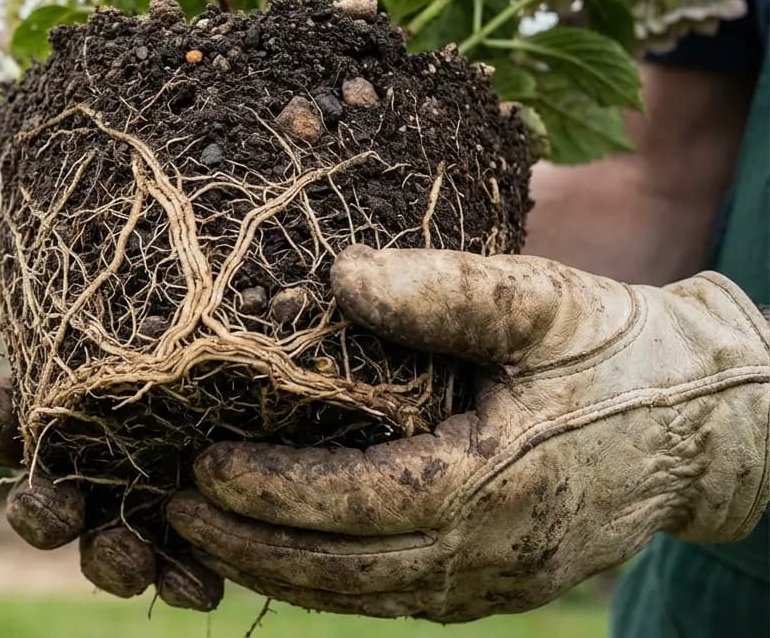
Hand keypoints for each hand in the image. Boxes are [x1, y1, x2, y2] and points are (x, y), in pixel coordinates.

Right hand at [0, 248, 223, 609]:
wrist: (265, 320)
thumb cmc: (171, 287)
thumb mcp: (118, 264)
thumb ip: (46, 269)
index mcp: (52, 401)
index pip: (1, 417)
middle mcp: (85, 462)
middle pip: (43, 501)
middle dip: (40, 512)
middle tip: (49, 509)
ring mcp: (137, 502)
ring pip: (104, 548)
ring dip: (108, 560)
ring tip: (127, 559)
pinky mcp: (193, 530)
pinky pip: (180, 568)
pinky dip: (183, 579)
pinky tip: (203, 586)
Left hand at [167, 244, 769, 622]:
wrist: (706, 423)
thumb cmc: (616, 348)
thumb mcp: (544, 301)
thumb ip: (448, 291)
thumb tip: (339, 277)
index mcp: (497, 481)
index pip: (360, 502)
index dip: (274, 491)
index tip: (201, 464)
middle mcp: (489, 551)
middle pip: (344, 570)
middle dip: (249, 547)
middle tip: (170, 511)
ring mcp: (491, 580)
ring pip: (361, 597)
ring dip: (275, 573)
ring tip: (198, 537)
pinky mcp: (492, 585)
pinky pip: (391, 597)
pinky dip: (325, 581)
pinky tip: (275, 554)